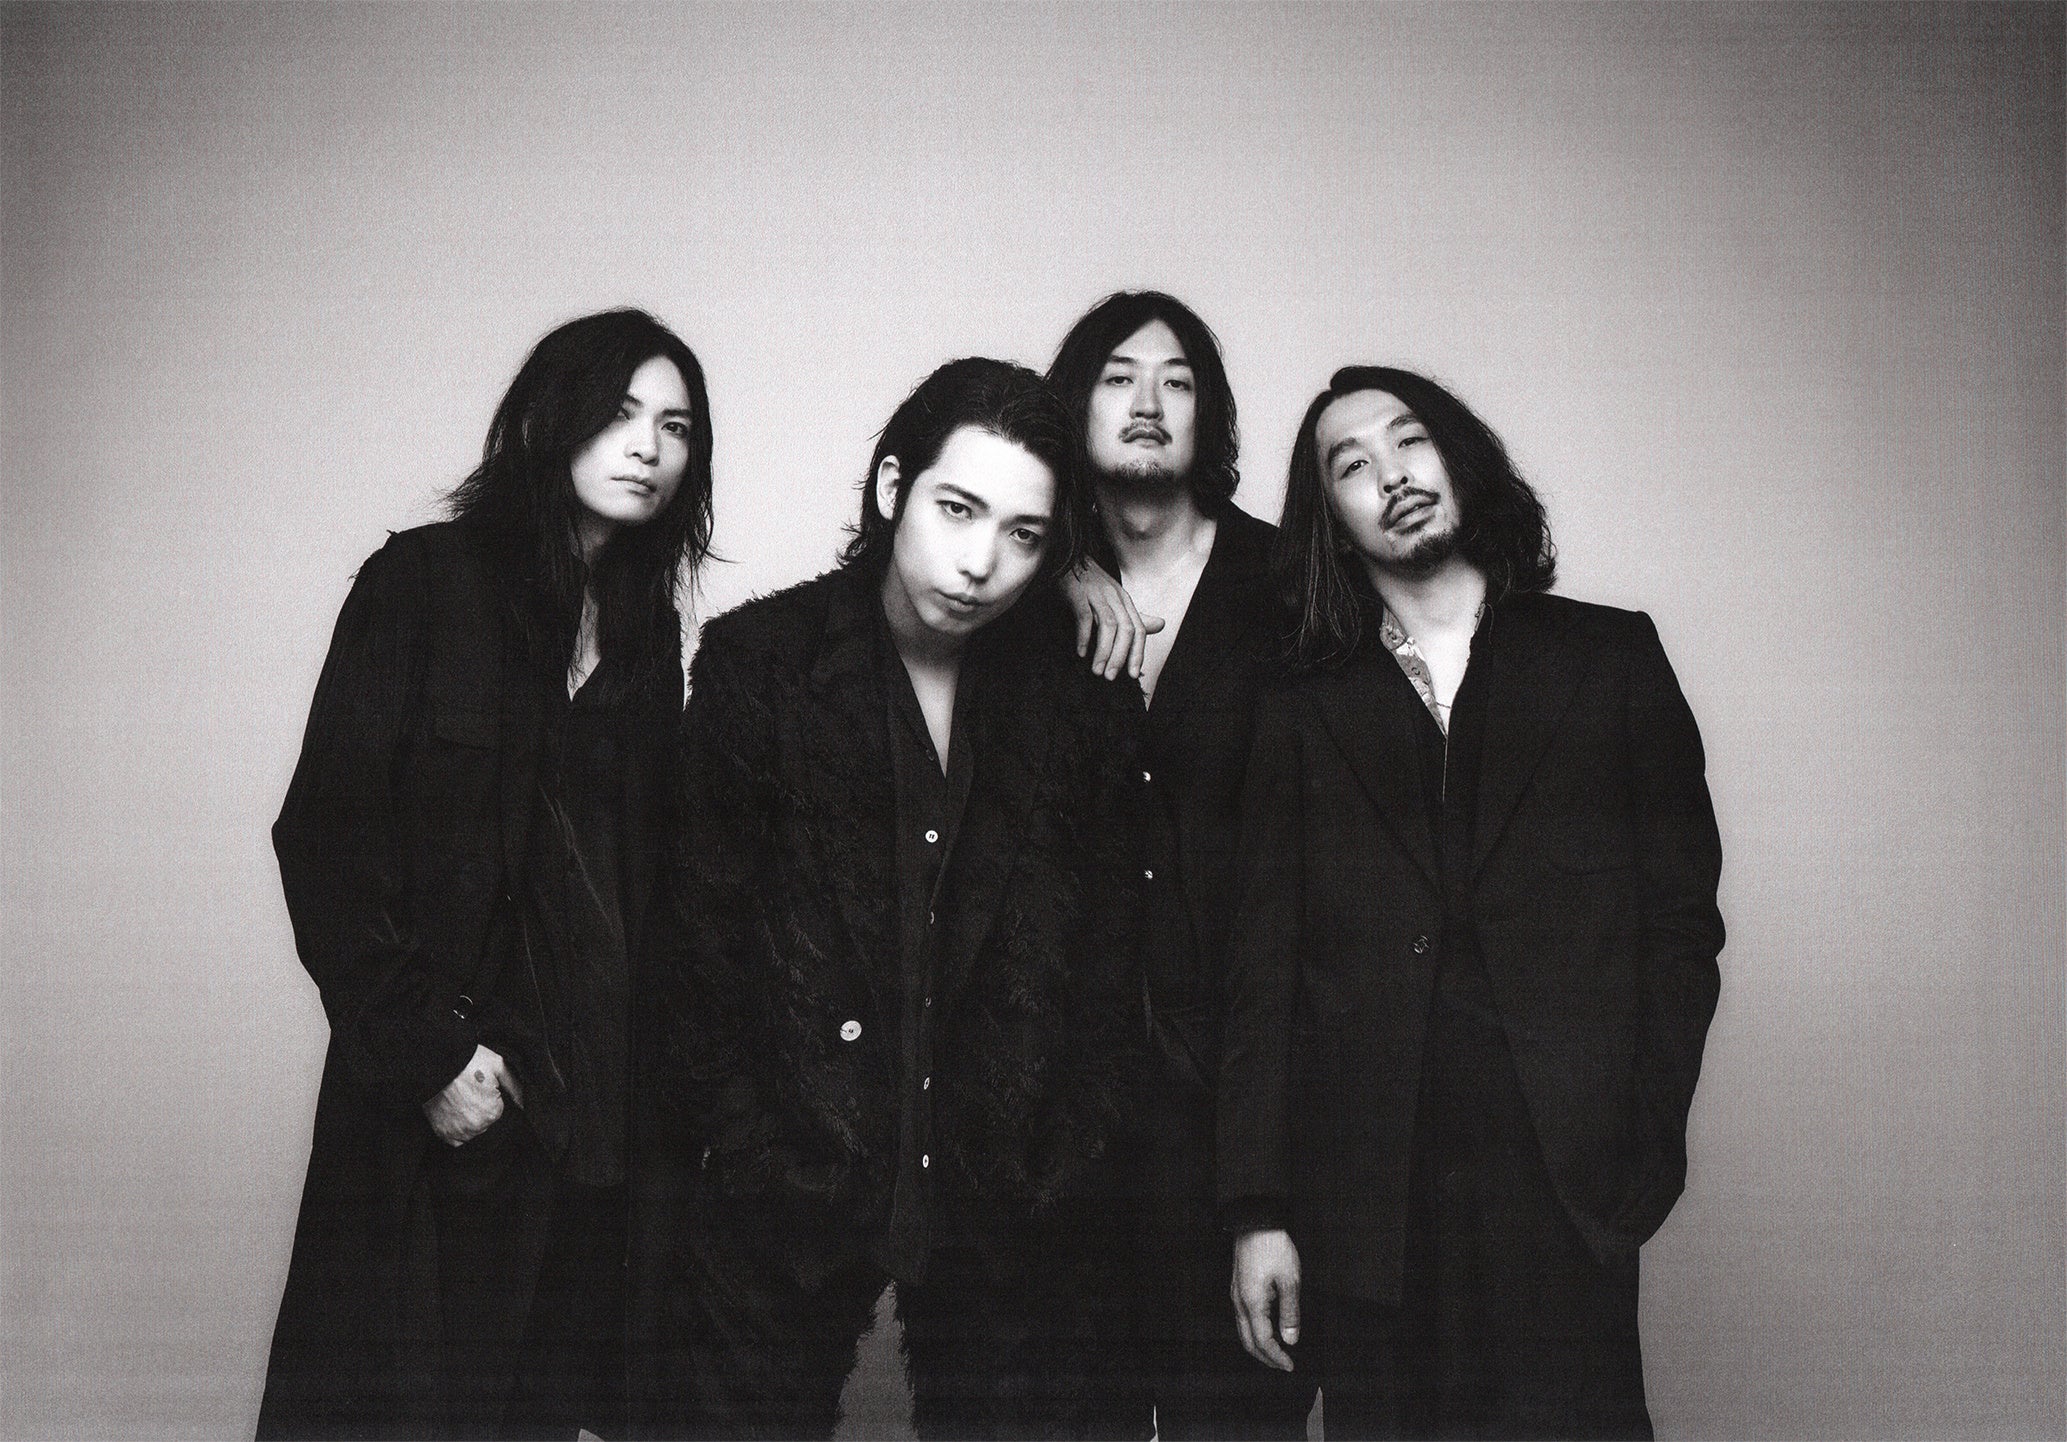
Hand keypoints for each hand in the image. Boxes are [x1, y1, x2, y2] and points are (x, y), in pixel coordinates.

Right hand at [422, 1043, 523, 1145]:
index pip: (496, 1110)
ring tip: (458, 1099)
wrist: (436, 1063)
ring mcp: (457, 1131)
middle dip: (479, 1107)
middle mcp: (476, 1127)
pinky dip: (455, 1129)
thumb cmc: (467, 1062)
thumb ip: (514, 1087)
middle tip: (466, 1090)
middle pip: (484, 1121)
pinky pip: (455, 1139)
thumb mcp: (498, 1066)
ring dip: (467, 1119)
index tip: (478, 1085)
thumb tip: (524, 1103)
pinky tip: (453, 1112)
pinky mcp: (442, 1133)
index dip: (489, 1096)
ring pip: (471, 1130)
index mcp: (492, 1112)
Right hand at [1061, 559, 1163, 680]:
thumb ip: (1136, 616)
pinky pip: (1084, 616)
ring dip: (1104, 651)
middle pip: (1126, 630)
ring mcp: (1097, 594)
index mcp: (1125, 601)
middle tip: (1111, 677)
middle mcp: (1115, 597)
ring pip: (1108, 625)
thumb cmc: (1090, 584)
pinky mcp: (1078, 592)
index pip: (1138, 630)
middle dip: (1120, 656)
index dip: (1137, 653)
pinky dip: (1084, 635)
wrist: (1067, 559)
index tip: (1132, 675)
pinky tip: (1081, 652)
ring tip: (1097, 671)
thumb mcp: (1116, 599)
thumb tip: (1162, 625)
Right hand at [1231, 1228, 1300, 1370]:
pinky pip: (1243, 1317)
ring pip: (1243, 1330)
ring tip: (1277, 1350)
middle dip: (1264, 1357)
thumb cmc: (1273, 1247)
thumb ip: (1290, 1312)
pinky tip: (1268, 1327)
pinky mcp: (1238, 1286)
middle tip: (1282, 1364)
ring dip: (1259, 1344)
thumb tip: (1290, 1338)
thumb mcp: (1289, 1280)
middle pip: (1247, 1341)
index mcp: (1252, 1303)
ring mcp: (1236, 1294)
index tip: (1290, 1366)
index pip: (1263, 1341)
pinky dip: (1255, 1330)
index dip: (1276, 1357)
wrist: (1254, 1220)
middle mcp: (1239, 1302)